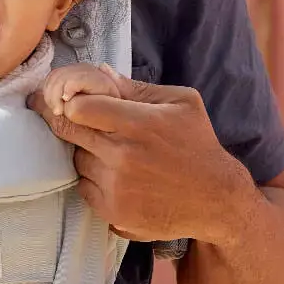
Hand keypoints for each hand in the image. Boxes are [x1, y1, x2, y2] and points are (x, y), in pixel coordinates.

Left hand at [28, 67, 256, 244]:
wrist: (216, 200)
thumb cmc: (197, 145)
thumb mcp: (181, 103)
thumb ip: (136, 88)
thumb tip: (100, 72)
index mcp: (138, 123)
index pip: (77, 107)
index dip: (73, 103)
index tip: (75, 103)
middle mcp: (122, 156)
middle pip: (68, 132)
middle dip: (67, 122)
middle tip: (73, 120)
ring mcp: (115, 186)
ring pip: (76, 161)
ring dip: (86, 154)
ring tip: (112, 153)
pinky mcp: (113, 211)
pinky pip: (83, 187)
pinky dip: (93, 180)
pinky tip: (116, 176)